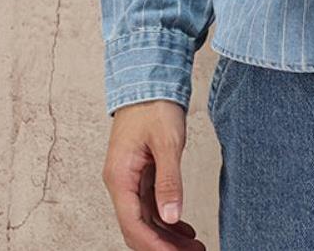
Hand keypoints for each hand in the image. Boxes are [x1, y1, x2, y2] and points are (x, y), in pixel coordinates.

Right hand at [102, 100, 204, 249]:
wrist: (148, 79)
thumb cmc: (154, 107)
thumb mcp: (166, 142)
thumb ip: (169, 181)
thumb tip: (171, 217)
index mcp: (120, 177)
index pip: (133, 224)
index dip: (154, 246)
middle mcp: (121, 182)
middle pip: (138, 227)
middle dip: (162, 246)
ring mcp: (130, 178)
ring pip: (146, 218)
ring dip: (167, 235)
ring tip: (193, 246)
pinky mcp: (141, 172)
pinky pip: (151, 204)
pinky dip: (167, 218)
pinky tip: (183, 228)